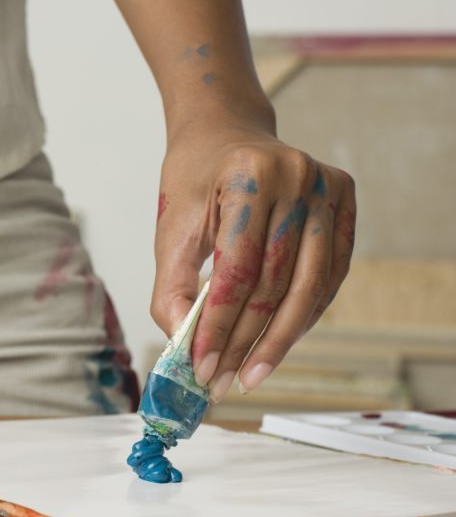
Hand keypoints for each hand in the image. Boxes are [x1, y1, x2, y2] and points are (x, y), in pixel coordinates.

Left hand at [152, 122, 355, 401]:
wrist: (224, 135)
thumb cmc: (194, 183)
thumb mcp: (171, 230)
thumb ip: (171, 288)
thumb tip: (184, 348)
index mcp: (250, 176)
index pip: (238, 270)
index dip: (220, 326)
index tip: (202, 367)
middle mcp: (298, 179)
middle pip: (275, 284)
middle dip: (245, 342)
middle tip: (223, 382)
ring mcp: (329, 189)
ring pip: (309, 287)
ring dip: (279, 340)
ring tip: (250, 375)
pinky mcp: (345, 202)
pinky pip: (329, 276)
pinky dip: (304, 315)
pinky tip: (278, 343)